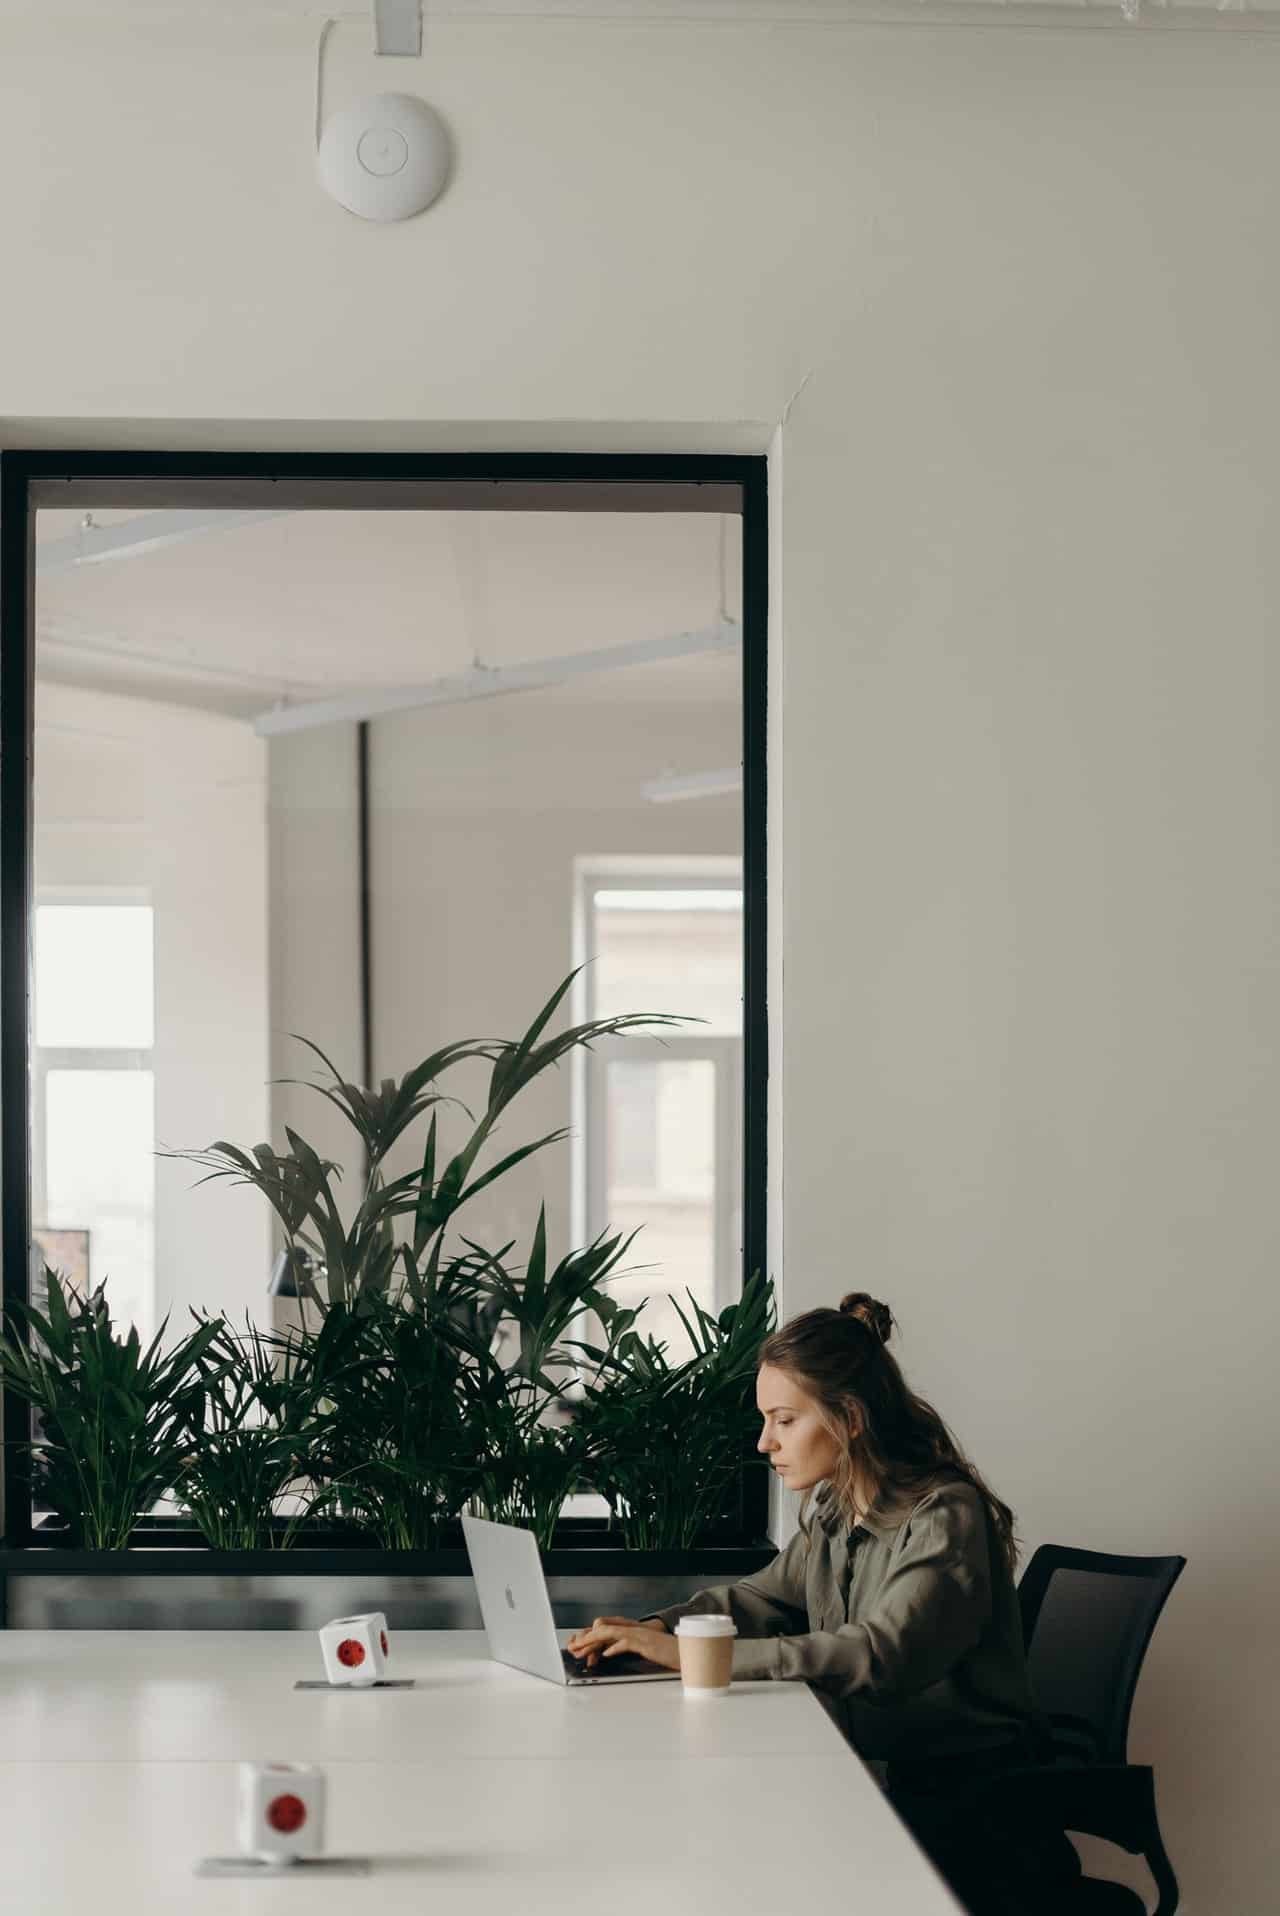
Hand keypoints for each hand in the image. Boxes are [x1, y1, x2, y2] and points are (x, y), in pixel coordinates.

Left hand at [564, 1615, 679, 1671]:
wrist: (688, 1652)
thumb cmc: (667, 1653)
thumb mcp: (643, 1650)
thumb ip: (626, 1646)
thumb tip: (608, 1650)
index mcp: (631, 1631)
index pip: (606, 1630)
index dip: (590, 1638)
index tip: (577, 1647)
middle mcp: (634, 1630)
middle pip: (604, 1629)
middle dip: (586, 1639)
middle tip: (573, 1649)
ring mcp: (640, 1635)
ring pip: (611, 1632)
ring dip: (594, 1642)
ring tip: (582, 1651)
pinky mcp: (648, 1643)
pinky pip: (628, 1642)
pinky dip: (616, 1647)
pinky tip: (607, 1653)